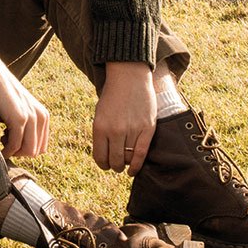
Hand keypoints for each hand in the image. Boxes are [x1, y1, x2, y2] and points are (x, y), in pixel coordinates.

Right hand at [0, 44, 49, 158]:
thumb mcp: (18, 111)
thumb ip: (24, 127)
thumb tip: (19, 150)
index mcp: (43, 115)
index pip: (41, 147)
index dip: (24, 148)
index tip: (11, 140)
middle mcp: (41, 116)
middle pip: (35, 151)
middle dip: (19, 151)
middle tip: (5, 139)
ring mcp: (31, 117)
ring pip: (28, 151)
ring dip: (13, 151)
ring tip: (2, 138)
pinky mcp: (19, 118)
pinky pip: (15, 145)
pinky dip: (6, 150)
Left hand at [92, 61, 155, 175]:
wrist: (129, 77)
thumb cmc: (112, 97)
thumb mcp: (99, 114)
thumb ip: (101, 134)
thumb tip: (105, 156)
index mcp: (100, 127)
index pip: (100, 157)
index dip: (102, 164)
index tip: (105, 164)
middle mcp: (115, 130)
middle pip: (114, 161)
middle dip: (114, 166)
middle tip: (115, 164)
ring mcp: (132, 130)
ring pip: (128, 159)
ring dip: (125, 164)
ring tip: (125, 161)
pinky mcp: (147, 129)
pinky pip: (141, 154)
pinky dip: (136, 166)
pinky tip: (133, 170)